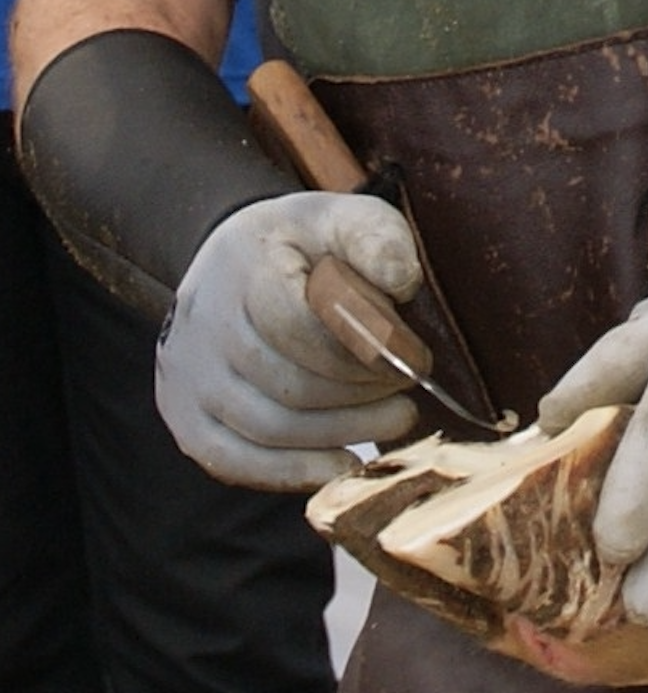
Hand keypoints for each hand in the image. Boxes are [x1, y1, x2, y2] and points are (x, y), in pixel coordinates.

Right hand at [156, 191, 423, 488]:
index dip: (367, 351)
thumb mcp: (349, 220)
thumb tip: (401, 282)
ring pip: (268, 427)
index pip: (298, 324)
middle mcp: (201, 320)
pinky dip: (294, 472)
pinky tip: (345, 464)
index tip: (416, 359)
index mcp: (242, 262)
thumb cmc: (310, 248)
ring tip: (396, 419)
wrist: (236, 266)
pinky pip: (234, 460)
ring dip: (344, 433)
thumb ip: (378, 241)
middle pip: (289, 382)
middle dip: (363, 395)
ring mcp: (186, 372)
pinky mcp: (185, 415)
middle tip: (410, 392)